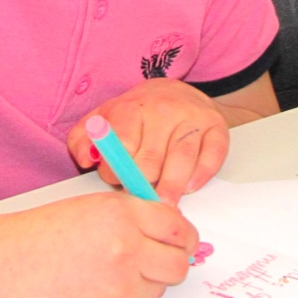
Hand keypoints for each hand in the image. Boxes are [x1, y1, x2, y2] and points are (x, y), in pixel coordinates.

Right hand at [0, 192, 196, 297]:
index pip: (176, 226)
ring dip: (141, 283)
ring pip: (154, 289)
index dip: (182, 234)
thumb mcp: (86, 209)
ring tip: (105, 272)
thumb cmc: (34, 237)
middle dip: (172, 262)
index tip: (181, 239)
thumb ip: (129, 216)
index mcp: (120, 214)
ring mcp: (117, 287)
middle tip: (159, 259)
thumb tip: (168, 229)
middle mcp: (124, 248)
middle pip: (177, 263)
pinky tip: (88, 289)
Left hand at [68, 78, 229, 201]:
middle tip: (139, 198)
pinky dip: (202, 174)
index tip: (114, 181)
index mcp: (132, 108)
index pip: (122, 144)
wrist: (175, 92)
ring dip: (172, 186)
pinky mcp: (215, 127)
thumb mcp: (102, 120)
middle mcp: (164, 111)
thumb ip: (82, 140)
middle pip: (152, 158)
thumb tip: (85, 159)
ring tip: (165, 205)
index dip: (116, 169)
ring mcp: (192, 118)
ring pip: (182, 158)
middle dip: (143, 183)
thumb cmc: (135, 115)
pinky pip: (212, 153)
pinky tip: (190, 187)